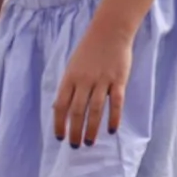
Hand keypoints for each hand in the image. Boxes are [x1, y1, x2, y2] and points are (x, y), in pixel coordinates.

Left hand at [53, 21, 132, 147]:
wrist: (110, 30)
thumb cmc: (89, 50)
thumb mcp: (72, 66)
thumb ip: (68, 87)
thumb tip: (58, 109)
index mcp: (70, 77)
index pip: (60, 105)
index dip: (59, 123)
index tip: (60, 137)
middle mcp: (84, 80)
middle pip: (77, 111)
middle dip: (75, 131)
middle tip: (75, 145)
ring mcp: (102, 80)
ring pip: (95, 110)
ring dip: (91, 129)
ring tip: (90, 142)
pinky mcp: (119, 80)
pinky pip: (116, 102)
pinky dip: (114, 118)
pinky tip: (111, 130)